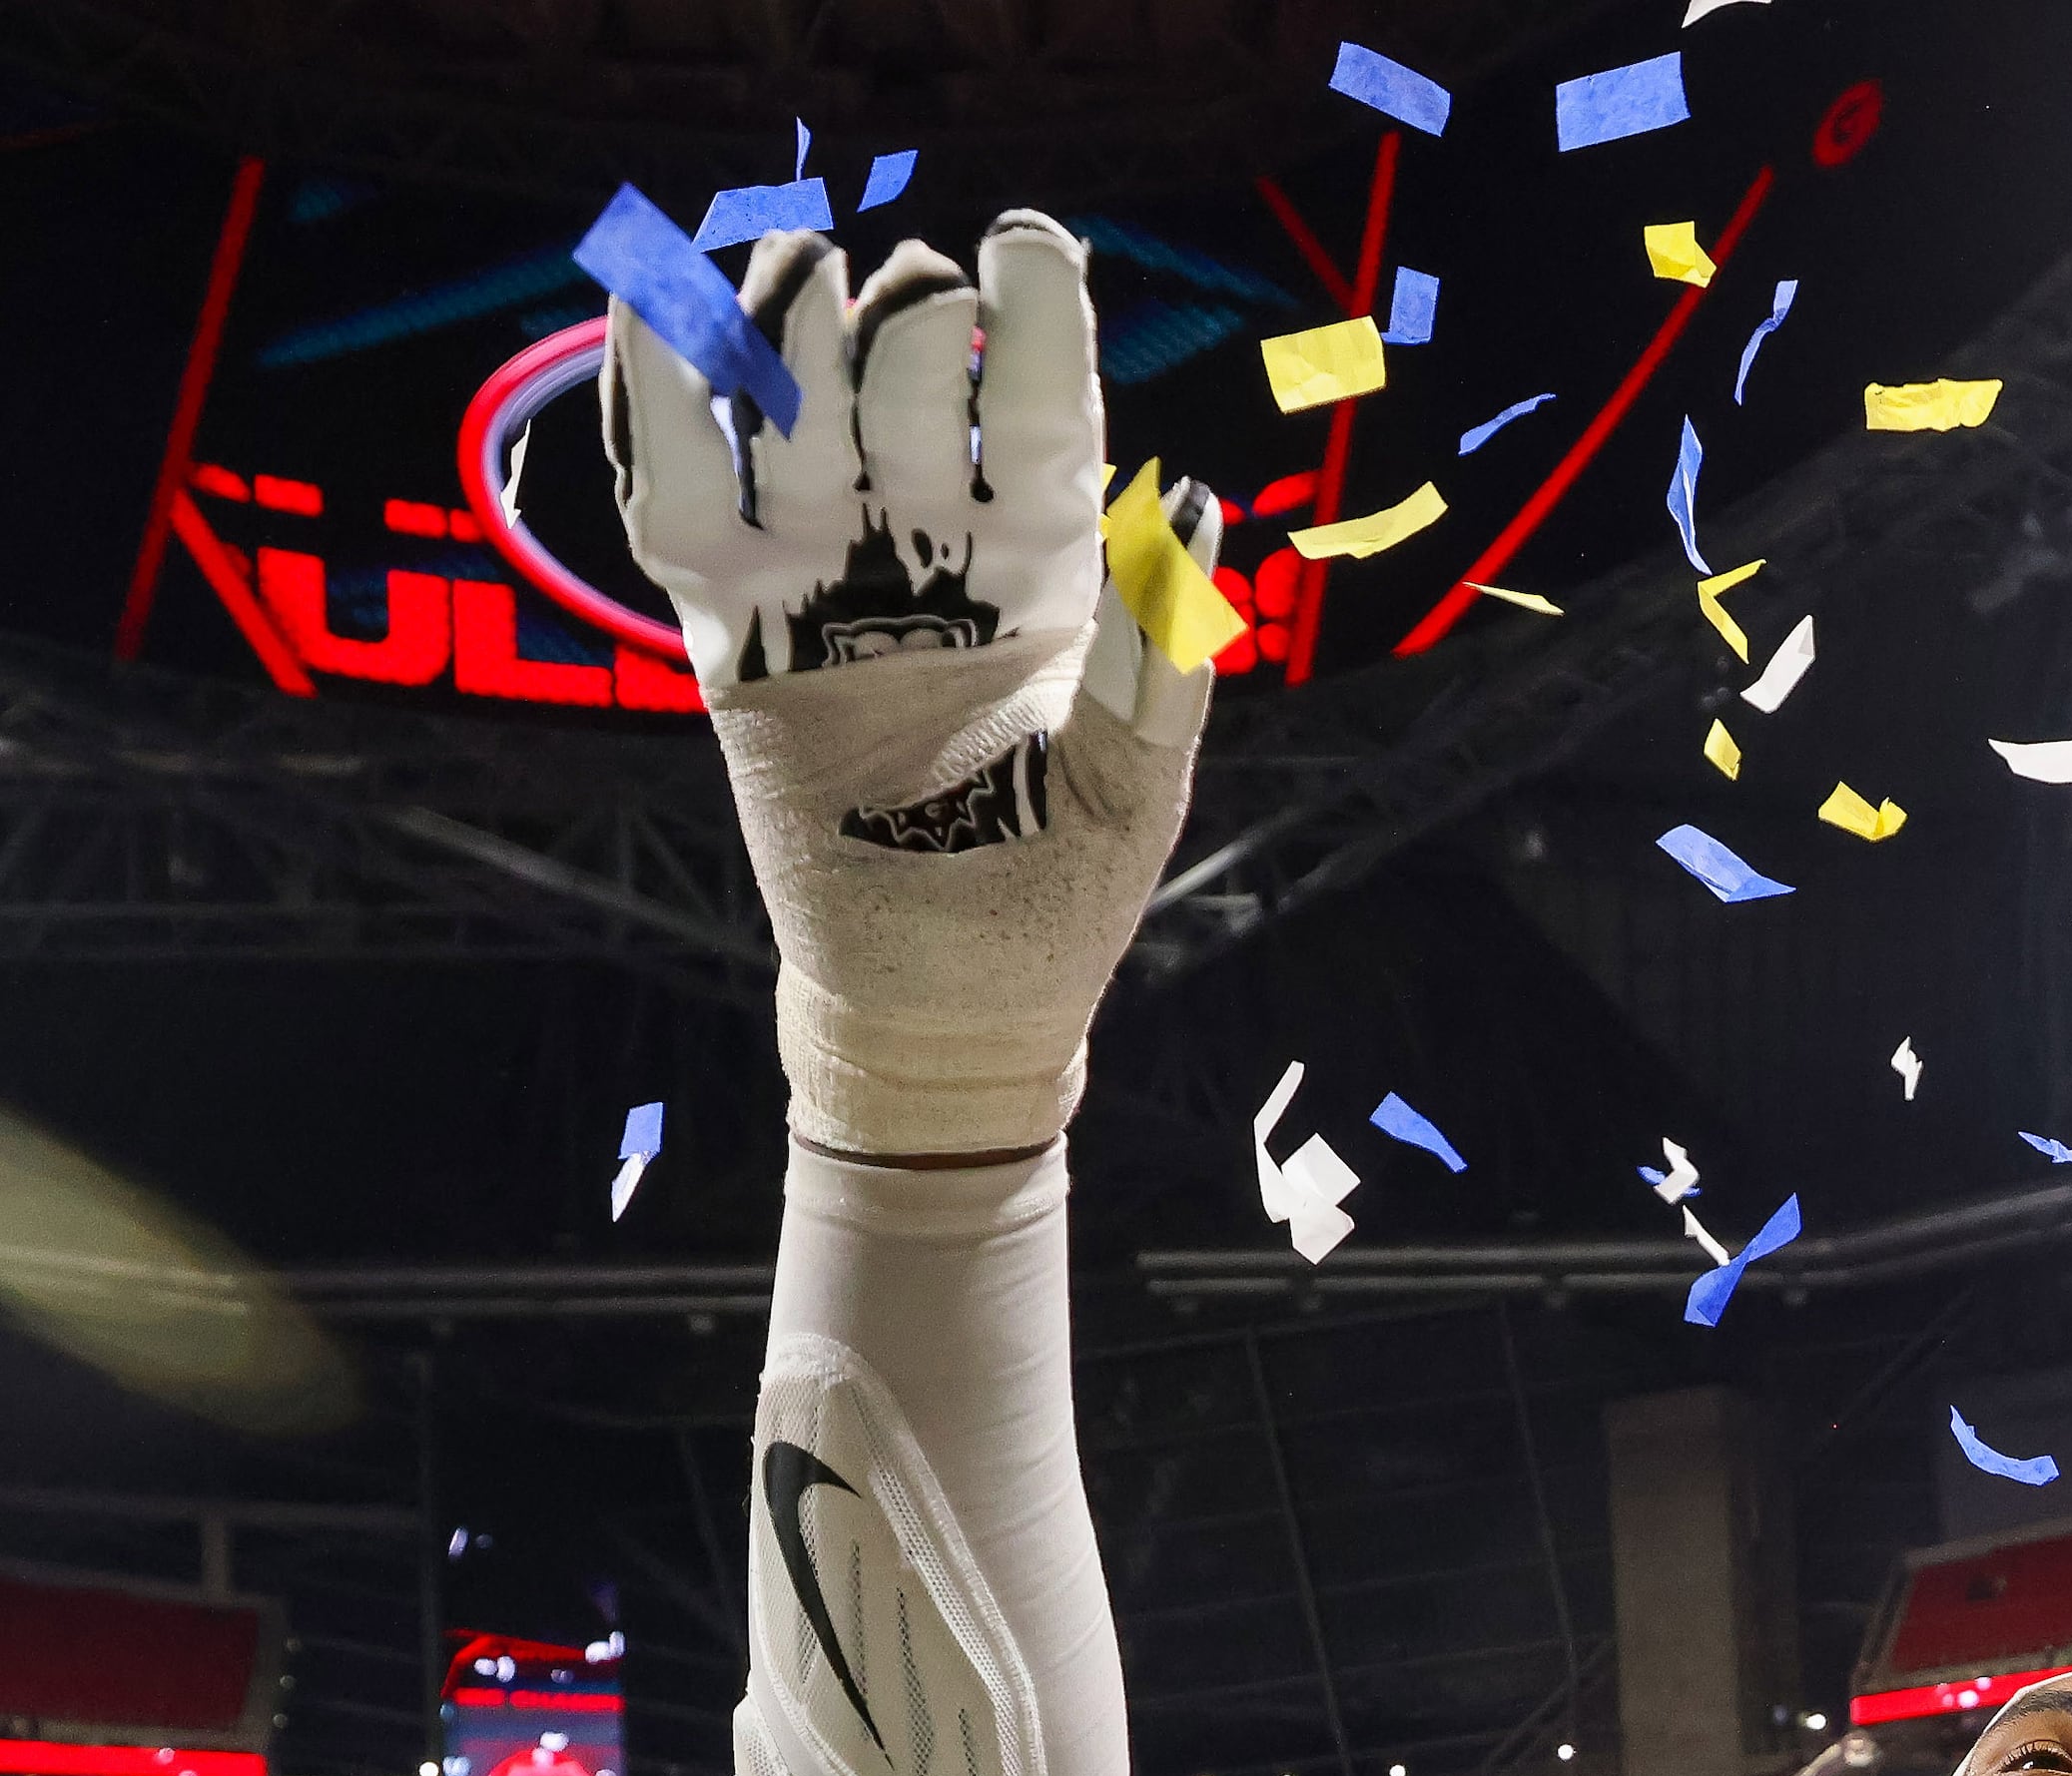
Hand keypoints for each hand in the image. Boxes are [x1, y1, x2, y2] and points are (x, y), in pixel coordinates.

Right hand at [605, 215, 1219, 1156]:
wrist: (948, 1012)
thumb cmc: (1060, 900)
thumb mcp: (1135, 785)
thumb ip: (1157, 654)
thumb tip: (1195, 504)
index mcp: (1039, 567)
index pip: (1035, 410)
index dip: (1035, 321)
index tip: (1029, 247)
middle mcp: (927, 550)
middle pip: (903, 382)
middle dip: (907, 323)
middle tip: (913, 309)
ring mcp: (822, 580)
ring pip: (791, 405)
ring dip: (789, 322)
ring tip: (797, 274)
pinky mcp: (730, 631)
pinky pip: (682, 494)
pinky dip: (663, 400)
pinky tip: (656, 311)